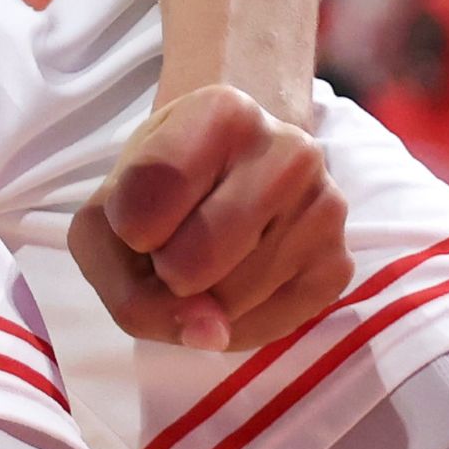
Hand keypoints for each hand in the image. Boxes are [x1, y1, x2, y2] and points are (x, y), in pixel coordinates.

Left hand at [69, 84, 349, 350]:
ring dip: (202, 299)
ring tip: (213, 252)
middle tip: (179, 238)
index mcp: (220, 112)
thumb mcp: (109, 216)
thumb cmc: (164, 190)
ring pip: (226, 306)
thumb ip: (127, 288)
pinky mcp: (339, 264)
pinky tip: (240, 279)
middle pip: (187, 267)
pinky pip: (264, 330)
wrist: (240, 169)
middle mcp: (288, 151)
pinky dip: (235, 322)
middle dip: (166, 273)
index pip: (138, 212)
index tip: (143, 208)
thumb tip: (213, 335)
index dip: (126, 231)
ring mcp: (325, 208)